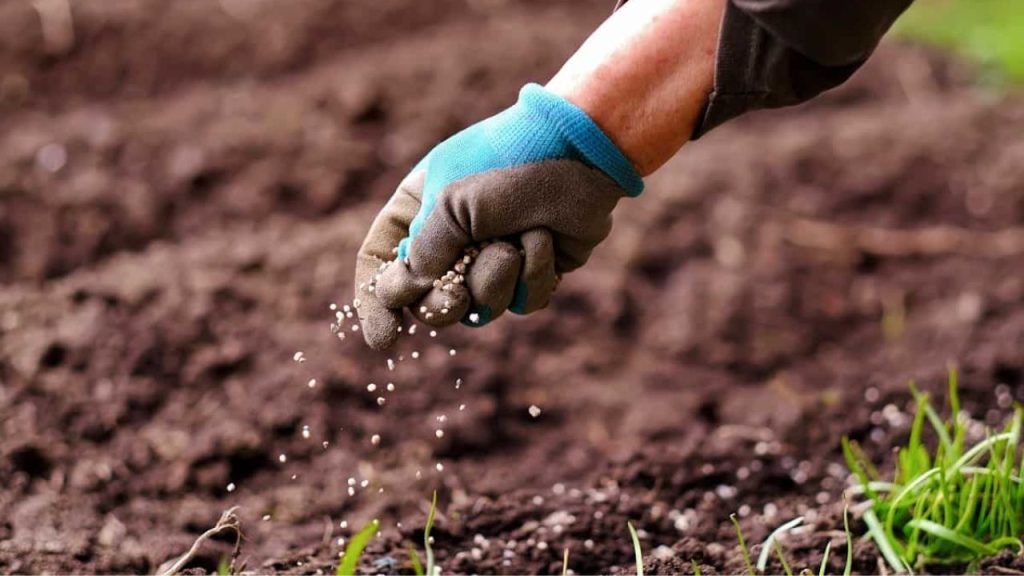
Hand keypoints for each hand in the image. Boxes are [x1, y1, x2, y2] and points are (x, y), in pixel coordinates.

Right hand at [354, 84, 643, 350]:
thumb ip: (425, 251)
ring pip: (479, 308)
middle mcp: (452, 238)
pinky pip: (522, 303)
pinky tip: (544, 240)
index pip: (380, 264)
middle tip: (454, 298)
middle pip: (428, 302)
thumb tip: (412, 291)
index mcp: (418, 211)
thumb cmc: (509, 162)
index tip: (385, 338)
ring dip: (495, 280)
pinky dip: (534, 275)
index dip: (377, 304)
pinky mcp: (534, 271)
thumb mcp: (452, 202)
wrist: (581, 150)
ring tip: (514, 243)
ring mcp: (493, 257)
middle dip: (442, 305)